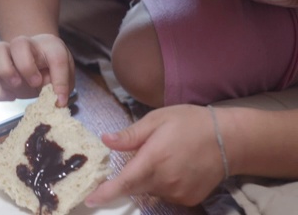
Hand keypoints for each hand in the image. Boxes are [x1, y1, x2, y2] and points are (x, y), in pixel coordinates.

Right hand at [0, 34, 74, 105]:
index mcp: (48, 45)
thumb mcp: (65, 77)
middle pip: (19, 43)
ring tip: (16, 86)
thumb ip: (62, 85)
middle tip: (35, 83)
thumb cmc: (51, 69)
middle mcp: (26, 45)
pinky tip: (11, 96)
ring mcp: (7, 56)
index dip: (59, 79)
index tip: (60, 98)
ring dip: (5, 71)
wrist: (36, 65)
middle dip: (26, 65)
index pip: (56, 56)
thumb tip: (57, 101)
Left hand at [85, 105, 224, 206]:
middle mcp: (164, 181)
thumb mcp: (157, 119)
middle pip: (133, 188)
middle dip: (126, 180)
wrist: (230, 139)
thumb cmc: (190, 123)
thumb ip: (131, 134)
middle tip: (137, 159)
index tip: (90, 200)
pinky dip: (162, 184)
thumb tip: (106, 140)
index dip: (105, 193)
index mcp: (153, 160)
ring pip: (149, 191)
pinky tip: (174, 167)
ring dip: (146, 179)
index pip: (123, 183)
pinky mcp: (189, 199)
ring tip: (162, 157)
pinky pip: (166, 195)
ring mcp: (178, 193)